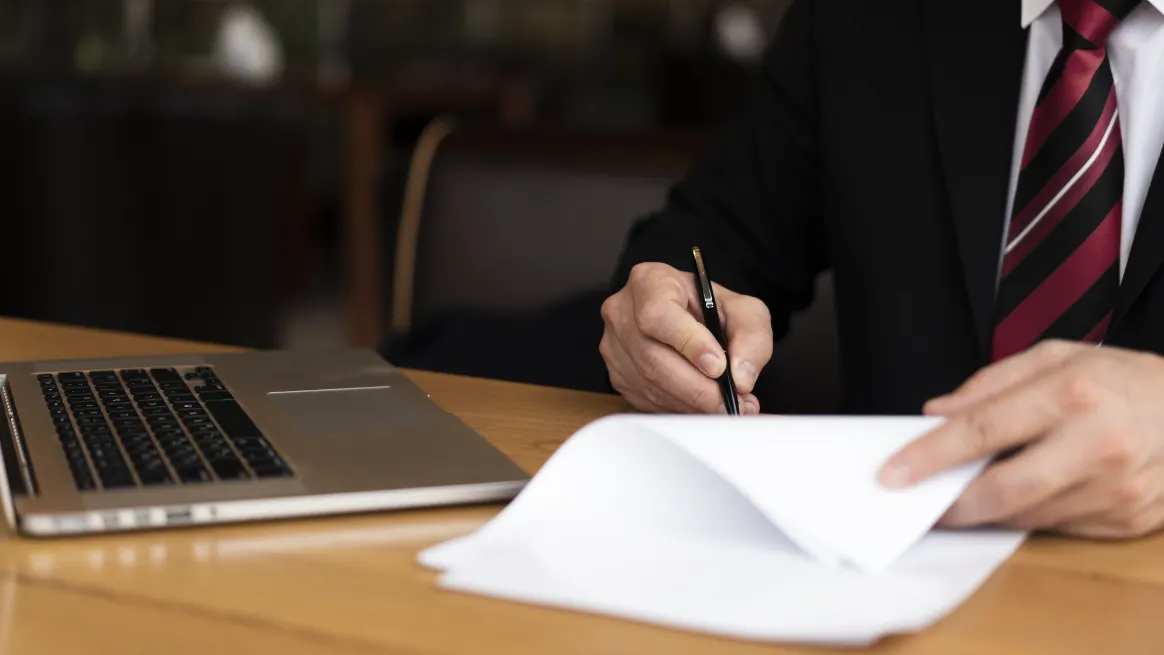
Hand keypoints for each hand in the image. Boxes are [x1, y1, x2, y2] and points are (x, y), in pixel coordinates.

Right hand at [599, 262, 772, 413]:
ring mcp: (614, 345)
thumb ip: (751, 337)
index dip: (688, 344)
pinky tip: (701, 404)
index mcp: (650, 281)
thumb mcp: (743, 309)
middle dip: (697, 387)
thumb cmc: (709, 307)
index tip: (718, 366)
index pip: (658, 314)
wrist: (688, 317)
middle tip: (730, 400)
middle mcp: (623, 311)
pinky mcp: (616, 374)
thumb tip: (741, 377)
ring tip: (725, 404)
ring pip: (649, 384)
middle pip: (653, 357)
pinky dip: (679, 408)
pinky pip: (645, 400)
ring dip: (691, 402)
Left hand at [878, 340, 1163, 538]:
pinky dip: (1026, 517)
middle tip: (918, 502)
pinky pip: (1057, 528)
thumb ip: (991, 384)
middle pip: (1002, 490)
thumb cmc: (1123, 379)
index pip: (982, 430)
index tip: (892, 474)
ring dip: (984, 512)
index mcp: (1073, 393)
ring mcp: (1116, 489)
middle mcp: (1097, 444)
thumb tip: (936, 414)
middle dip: (951, 503)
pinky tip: (1015, 499)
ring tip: (961, 495)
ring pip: (1026, 517)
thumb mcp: (1057, 356)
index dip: (929, 455)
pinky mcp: (1127, 520)